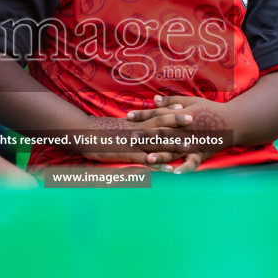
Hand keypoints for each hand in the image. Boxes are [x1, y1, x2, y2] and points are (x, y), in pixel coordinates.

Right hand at [74, 113, 191, 166]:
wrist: (82, 133)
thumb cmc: (96, 130)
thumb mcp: (114, 124)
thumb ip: (127, 125)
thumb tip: (134, 122)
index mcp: (133, 122)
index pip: (154, 114)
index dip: (169, 112)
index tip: (183, 108)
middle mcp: (136, 130)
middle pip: (160, 125)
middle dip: (177, 123)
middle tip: (195, 121)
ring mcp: (133, 142)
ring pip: (157, 142)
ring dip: (174, 144)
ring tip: (189, 147)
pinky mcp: (128, 155)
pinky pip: (146, 160)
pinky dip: (159, 164)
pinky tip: (170, 169)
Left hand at [128, 94, 234, 166]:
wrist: (233, 122)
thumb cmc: (210, 110)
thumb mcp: (192, 101)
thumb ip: (171, 101)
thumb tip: (153, 99)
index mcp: (183, 114)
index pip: (159, 114)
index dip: (143, 115)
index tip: (127, 117)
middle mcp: (187, 129)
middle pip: (164, 133)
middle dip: (147, 136)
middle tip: (131, 138)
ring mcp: (194, 143)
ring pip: (175, 150)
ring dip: (162, 155)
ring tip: (148, 159)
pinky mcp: (202, 153)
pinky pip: (193, 163)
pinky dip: (185, 168)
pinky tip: (174, 173)